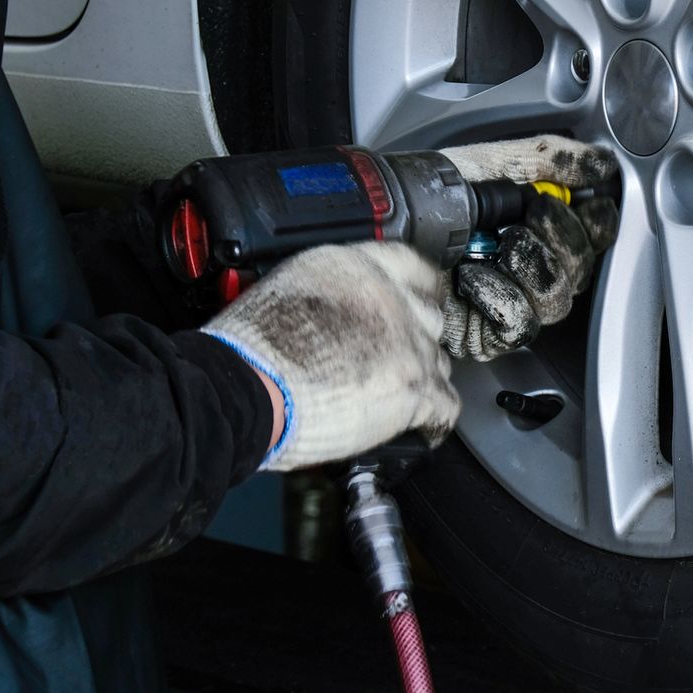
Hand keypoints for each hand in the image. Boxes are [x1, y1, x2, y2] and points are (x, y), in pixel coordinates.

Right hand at [204, 241, 459, 470]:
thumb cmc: (250, 350)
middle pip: (430, 317)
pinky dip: (434, 420)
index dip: (420, 290)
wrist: (247, 390)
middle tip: (395, 360)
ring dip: (421, 379)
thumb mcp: (289, 290)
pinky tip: (423, 426)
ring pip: (439, 361)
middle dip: (417, 340)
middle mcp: (391, 300)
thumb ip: (332, 295)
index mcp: (356, 269)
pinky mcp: (416, 388)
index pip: (413, 266)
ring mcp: (409, 344)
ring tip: (393, 397)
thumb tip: (344, 311)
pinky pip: (446, 406)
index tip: (422, 302)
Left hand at [439, 136, 619, 361]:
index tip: (590, 205)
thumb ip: (552, 160)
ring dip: (534, 265)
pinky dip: (501, 296)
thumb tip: (602, 164)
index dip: (597, 224)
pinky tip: (474, 277)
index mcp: (533, 226)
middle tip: (535, 214)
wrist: (381, 227)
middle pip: (581, 271)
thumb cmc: (425, 194)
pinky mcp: (485, 332)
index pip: (590, 235)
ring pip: (557, 300)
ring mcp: (507, 301)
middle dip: (565, 239)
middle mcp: (525, 265)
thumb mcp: (494, 162)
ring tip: (501, 244)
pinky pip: (520, 323)